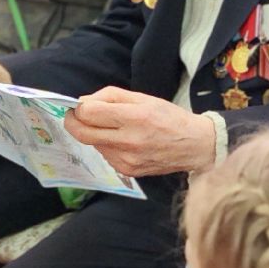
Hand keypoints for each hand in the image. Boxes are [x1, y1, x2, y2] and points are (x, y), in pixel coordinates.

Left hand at [65, 86, 217, 176]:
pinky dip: (106, 145)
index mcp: (135, 117)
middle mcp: (129, 141)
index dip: (79, 108)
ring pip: (93, 144)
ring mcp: (127, 159)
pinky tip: (122, 141)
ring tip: (112, 127)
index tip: (80, 106)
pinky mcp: (127, 170)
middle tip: (75, 116)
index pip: (89, 114)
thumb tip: (83, 102)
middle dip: (73, 123)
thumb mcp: (144, 98)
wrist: (195, 146)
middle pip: (82, 134)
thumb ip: (111, 97)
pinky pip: (105, 155)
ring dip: (94, 134)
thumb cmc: (170, 118)